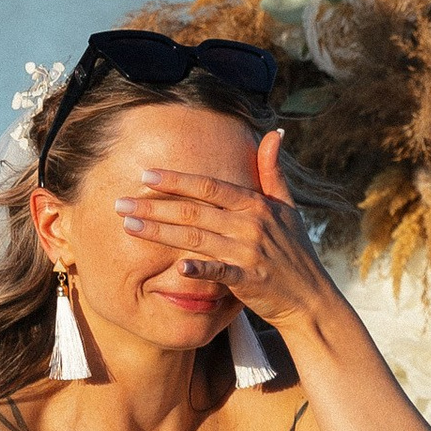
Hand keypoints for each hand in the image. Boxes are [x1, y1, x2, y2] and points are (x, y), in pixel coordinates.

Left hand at [115, 132, 335, 333]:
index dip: (176, 180)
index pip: (209, 187)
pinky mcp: (249, 281)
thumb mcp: (288, 207)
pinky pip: (219, 273)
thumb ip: (273, 171)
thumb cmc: (295, 251)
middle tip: (119, 202)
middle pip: (194, 211)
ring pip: (196, 239)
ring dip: (159, 231)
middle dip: (154, 205)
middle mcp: (251, 225)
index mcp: (256, 204)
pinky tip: (177, 269)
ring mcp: (249, 253)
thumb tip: (274, 133)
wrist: (311, 297)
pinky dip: (200, 270)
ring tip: (128, 225)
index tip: (145, 175)